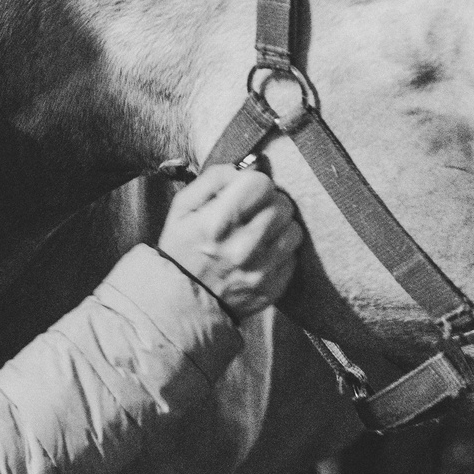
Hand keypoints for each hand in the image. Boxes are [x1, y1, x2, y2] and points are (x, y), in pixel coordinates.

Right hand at [156, 165, 301, 320]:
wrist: (181, 303)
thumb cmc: (181, 248)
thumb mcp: (182, 207)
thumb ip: (213, 179)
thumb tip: (243, 170)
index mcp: (217, 223)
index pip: (261, 184)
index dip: (255, 182)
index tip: (247, 191)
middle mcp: (241, 247)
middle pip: (282, 205)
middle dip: (270, 202)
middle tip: (255, 211)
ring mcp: (259, 271)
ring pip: (293, 230)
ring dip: (280, 226)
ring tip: (261, 231)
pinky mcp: (271, 289)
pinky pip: (292, 257)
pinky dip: (281, 252)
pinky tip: (262, 253)